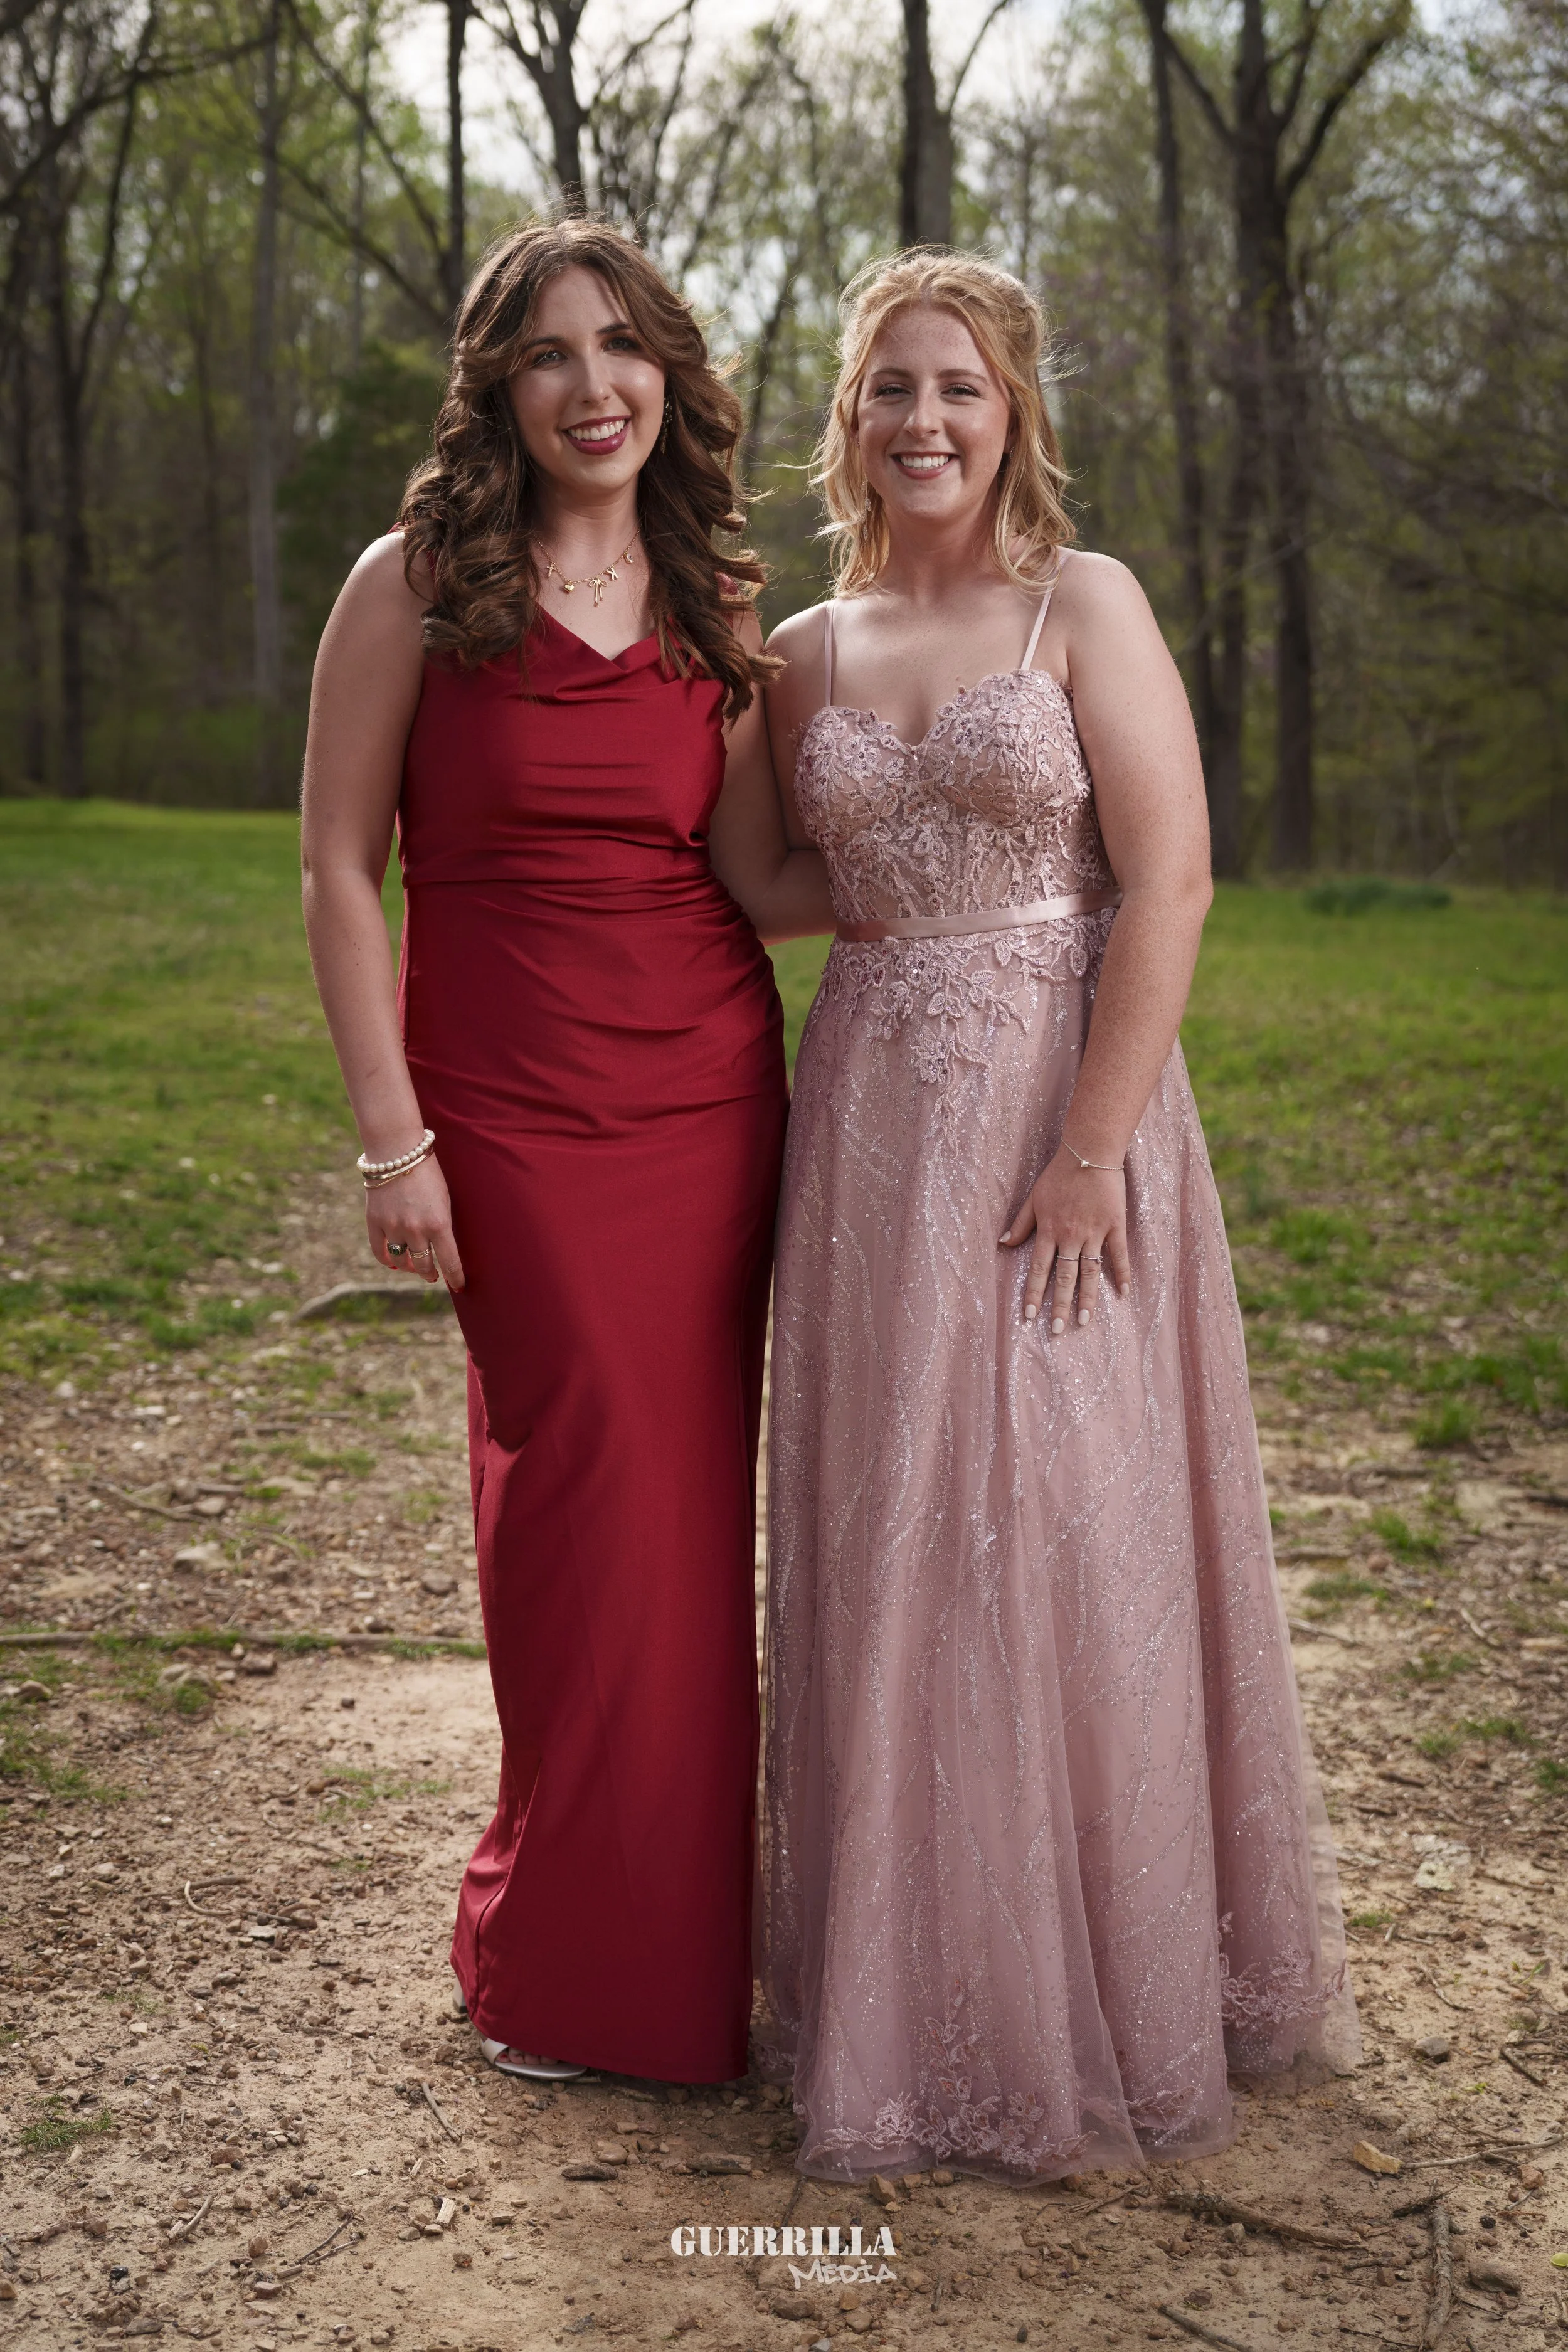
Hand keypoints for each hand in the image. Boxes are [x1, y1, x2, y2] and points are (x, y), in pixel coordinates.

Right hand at [365, 1153, 465, 1291]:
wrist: (398, 1151)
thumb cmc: (429, 1172)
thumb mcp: (446, 1198)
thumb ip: (444, 1224)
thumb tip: (445, 1249)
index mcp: (439, 1223)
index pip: (450, 1262)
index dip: (456, 1277)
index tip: (459, 1286)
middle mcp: (416, 1230)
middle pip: (424, 1265)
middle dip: (431, 1274)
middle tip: (434, 1276)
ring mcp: (393, 1227)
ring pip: (402, 1261)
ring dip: (410, 1268)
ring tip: (415, 1267)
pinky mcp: (375, 1222)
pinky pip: (380, 1252)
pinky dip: (388, 1261)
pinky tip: (395, 1263)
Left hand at [1000, 1152, 1129, 1331]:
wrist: (1089, 1152)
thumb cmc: (1059, 1174)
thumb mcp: (1033, 1198)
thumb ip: (1021, 1224)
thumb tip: (1004, 1245)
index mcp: (1049, 1230)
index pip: (1039, 1269)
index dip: (1034, 1294)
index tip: (1030, 1317)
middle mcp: (1070, 1235)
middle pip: (1064, 1277)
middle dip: (1060, 1306)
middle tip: (1058, 1330)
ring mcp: (1094, 1232)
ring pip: (1090, 1271)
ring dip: (1088, 1298)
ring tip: (1085, 1322)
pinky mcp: (1115, 1225)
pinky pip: (1118, 1254)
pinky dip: (1121, 1273)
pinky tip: (1123, 1293)